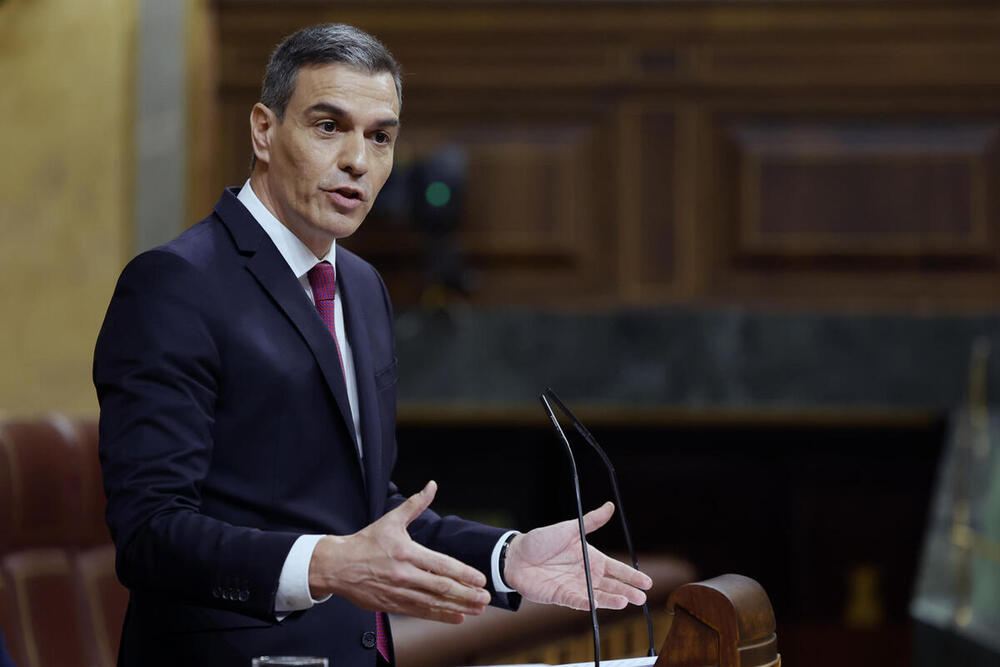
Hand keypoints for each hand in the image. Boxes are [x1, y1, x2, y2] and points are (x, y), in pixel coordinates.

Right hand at [308, 480, 489, 623]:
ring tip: (477, 610)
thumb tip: (432, 486)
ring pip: (433, 603)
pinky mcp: (392, 605)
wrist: (337, 566)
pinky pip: (420, 612)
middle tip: (485, 598)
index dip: (463, 573)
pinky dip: (439, 616)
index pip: (440, 565)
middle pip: (440, 587)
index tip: (480, 579)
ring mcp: (397, 592)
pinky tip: (456, 616)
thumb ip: (415, 504)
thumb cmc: (365, 542)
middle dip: (466, 594)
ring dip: (457, 607)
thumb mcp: (391, 520)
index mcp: (405, 552)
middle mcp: (403, 574)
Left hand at [504, 502, 652, 609]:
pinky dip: (588, 603)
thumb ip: (591, 521)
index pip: (616, 568)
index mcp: (591, 558)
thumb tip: (610, 506)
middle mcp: (586, 574)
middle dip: (627, 591)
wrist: (516, 555)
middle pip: (611, 585)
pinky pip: (577, 601)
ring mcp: (575, 586)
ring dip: (612, 599)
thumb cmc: (542, 540)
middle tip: (642, 598)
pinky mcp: (561, 596)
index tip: (647, 583)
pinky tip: (598, 604)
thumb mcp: (569, 528)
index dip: (631, 575)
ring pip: (598, 595)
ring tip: (626, 601)